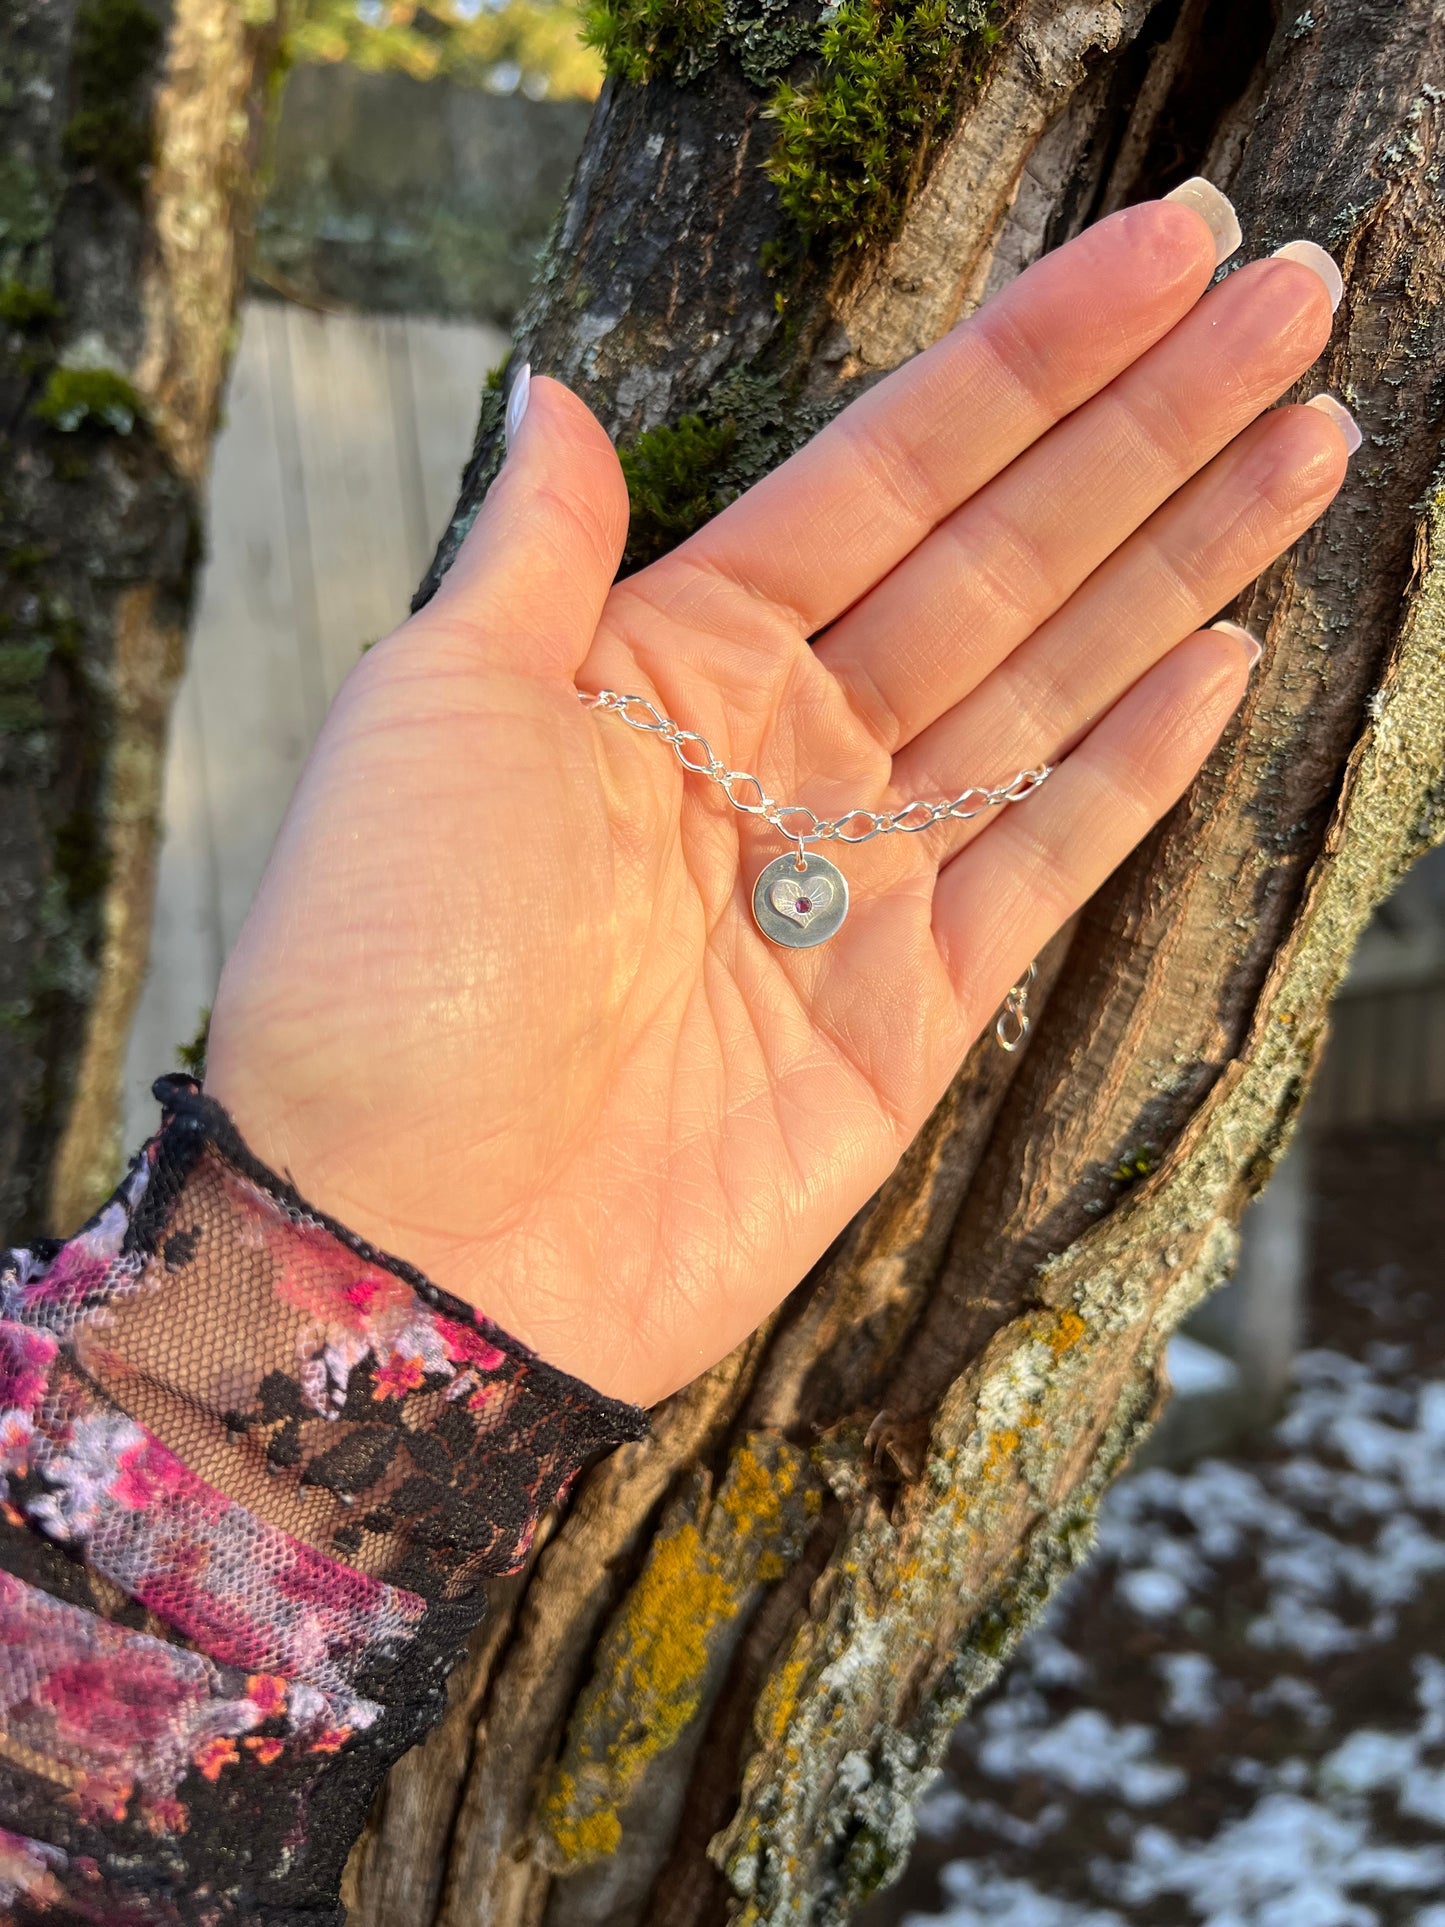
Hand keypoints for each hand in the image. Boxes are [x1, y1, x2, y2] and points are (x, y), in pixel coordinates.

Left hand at [204, 195, 1347, 1406]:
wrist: (402, 1240)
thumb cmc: (385, 963)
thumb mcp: (437, 711)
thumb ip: (541, 554)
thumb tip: (555, 397)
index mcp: (669, 658)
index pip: (887, 474)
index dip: (1028, 363)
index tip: (1160, 255)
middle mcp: (778, 754)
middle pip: (1000, 562)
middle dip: (1148, 436)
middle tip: (1290, 307)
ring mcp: (854, 882)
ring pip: (1051, 690)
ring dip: (1178, 565)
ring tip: (1305, 440)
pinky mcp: (909, 1014)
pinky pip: (1044, 863)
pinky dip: (1132, 767)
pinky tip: (1221, 655)